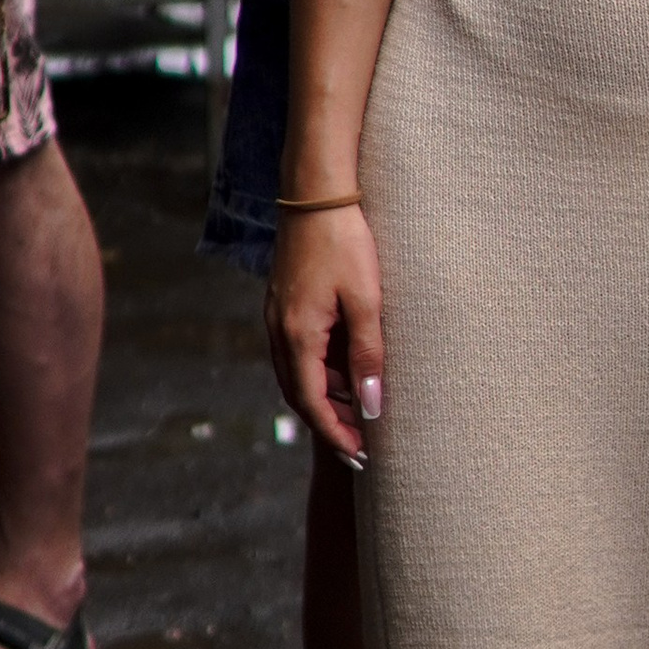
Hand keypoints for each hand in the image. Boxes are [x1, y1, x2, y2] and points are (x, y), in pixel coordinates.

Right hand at [266, 206, 384, 467]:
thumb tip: (371, 407)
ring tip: (358, 409)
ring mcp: (277, 314)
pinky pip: (296, 350)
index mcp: (297, 335)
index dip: (336, 435)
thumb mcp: (366, 300)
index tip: (361, 457)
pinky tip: (343, 367)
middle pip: (300, 394)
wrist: (315, 190)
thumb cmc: (345, 240)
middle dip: (329, 423)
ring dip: (324, 397)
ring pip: (296, 373)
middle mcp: (279, 330)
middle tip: (361, 444)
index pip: (313, 404)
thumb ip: (368, 355)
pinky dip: (318, 370)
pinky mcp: (283, 300)